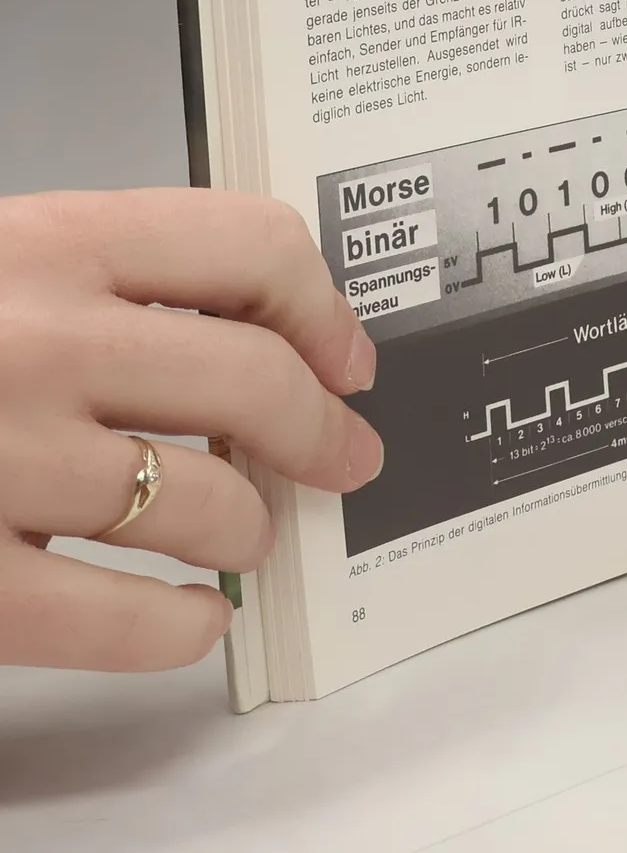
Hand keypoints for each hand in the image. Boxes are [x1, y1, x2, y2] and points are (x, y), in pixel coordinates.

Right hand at [0, 190, 382, 671]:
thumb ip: (103, 277)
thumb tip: (250, 330)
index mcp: (49, 240)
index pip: (251, 247)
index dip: (322, 307)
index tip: (346, 352)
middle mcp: (38, 341)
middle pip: (251, 382)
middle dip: (320, 430)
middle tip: (344, 455)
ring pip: (199, 502)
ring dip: (248, 526)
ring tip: (249, 532)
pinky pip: (109, 616)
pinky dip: (174, 627)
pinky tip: (190, 620)